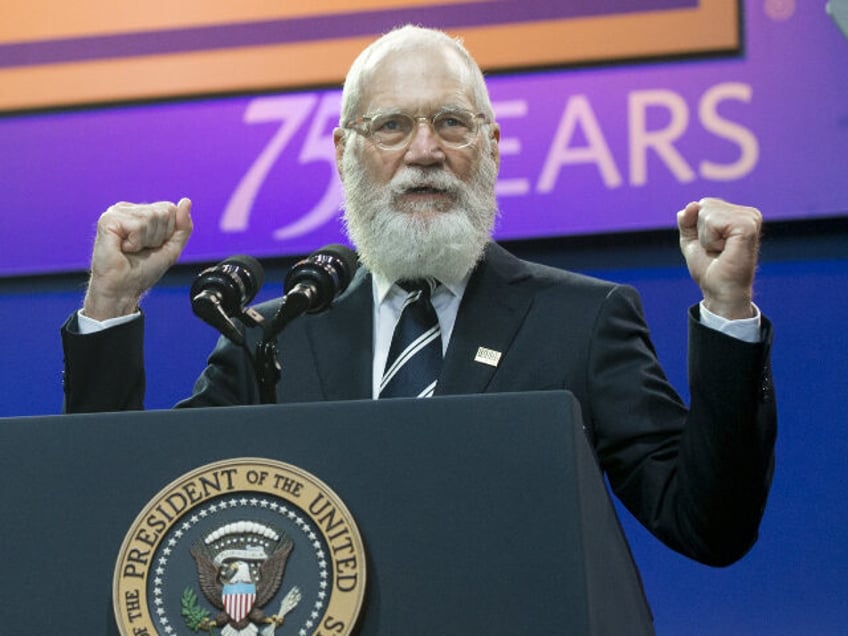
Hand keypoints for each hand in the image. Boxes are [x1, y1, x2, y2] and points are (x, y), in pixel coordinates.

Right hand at [83, 198, 192, 319]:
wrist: (123, 288)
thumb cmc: (143, 270)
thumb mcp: (172, 247)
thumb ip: (183, 226)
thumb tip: (186, 201)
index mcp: (140, 212)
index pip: (169, 209)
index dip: (168, 232)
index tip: (152, 246)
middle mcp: (128, 209)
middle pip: (163, 211)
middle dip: (158, 236)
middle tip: (141, 249)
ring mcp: (116, 212)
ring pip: (151, 217)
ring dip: (146, 240)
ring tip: (132, 249)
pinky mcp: (108, 220)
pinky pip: (138, 225)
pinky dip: (136, 242)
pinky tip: (123, 248)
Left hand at [677, 197, 761, 319]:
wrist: (719, 290)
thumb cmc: (709, 268)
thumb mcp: (691, 240)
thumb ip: (687, 220)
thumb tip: (691, 205)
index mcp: (738, 214)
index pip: (702, 204)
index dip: (697, 228)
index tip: (711, 246)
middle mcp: (748, 213)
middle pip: (704, 205)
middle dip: (701, 231)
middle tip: (716, 250)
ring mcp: (750, 218)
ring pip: (707, 212)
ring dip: (706, 237)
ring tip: (720, 251)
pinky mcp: (748, 226)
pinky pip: (713, 221)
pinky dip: (710, 239)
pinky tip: (723, 250)